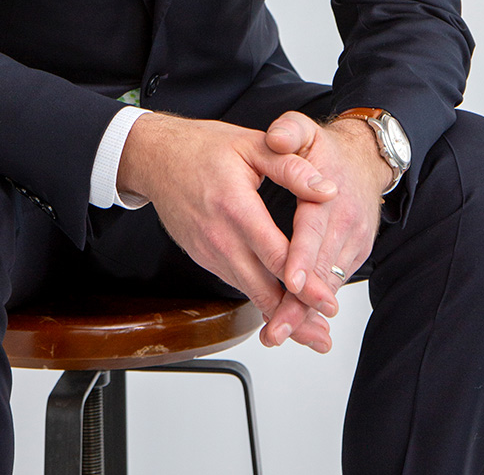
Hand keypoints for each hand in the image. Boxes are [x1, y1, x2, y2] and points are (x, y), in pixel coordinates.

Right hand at [117, 113, 337, 322]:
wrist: (155, 157)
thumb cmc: (202, 147)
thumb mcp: (251, 145)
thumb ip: (291, 168)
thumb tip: (328, 189)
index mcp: (235, 207)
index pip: (275, 256)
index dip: (304, 283)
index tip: (328, 300)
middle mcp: (220, 237)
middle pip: (262, 289)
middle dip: (295, 316)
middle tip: (324, 337)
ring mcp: (209, 251)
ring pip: (249, 293)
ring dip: (279, 315)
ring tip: (311, 333)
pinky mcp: (204, 258)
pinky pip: (236, 283)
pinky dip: (260, 299)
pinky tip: (280, 308)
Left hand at [260, 112, 390, 351]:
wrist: (363, 159)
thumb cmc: (327, 148)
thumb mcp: (306, 130)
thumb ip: (289, 130)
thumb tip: (276, 138)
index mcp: (330, 195)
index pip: (315, 230)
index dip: (303, 257)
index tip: (290, 282)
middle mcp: (346, 224)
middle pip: (322, 269)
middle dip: (299, 302)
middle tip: (276, 328)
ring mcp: (353, 243)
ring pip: (328, 284)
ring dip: (304, 312)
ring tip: (277, 333)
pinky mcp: (353, 255)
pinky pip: (331, 283)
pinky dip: (312, 306)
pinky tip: (291, 323)